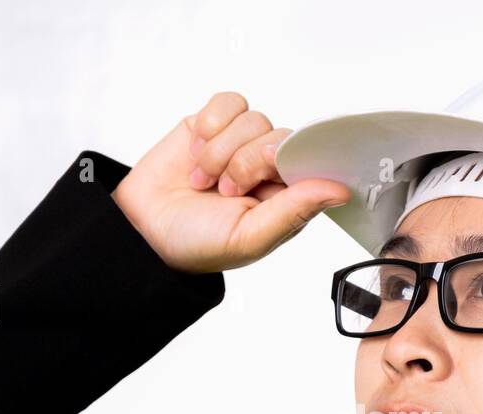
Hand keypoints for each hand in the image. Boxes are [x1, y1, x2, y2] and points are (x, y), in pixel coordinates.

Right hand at [111, 91, 350, 273]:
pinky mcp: (214, 124)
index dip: (291, 163)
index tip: (268, 176)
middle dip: (248, 162)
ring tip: (203, 179)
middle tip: (224, 190)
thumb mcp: (250, 237)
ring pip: (254, 119)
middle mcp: (269, 169)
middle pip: (281, 137)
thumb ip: (295, 211)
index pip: (311, 162)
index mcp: (287, 199)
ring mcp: (241, 143)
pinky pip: (229, 103)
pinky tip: (195, 152)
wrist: (142, 228)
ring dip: (222, 150)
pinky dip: (210, 125)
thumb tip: (340, 190)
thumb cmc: (197, 243)